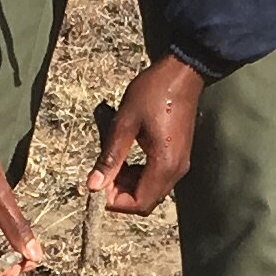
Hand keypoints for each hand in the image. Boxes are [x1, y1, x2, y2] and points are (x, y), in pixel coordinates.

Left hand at [88, 54, 203, 216]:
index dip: (115, 202)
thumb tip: (93, 185)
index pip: (139, 202)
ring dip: (128, 185)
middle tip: (101, 176)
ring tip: (111, 165)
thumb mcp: (125, 123)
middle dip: (120, 195)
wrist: (183, 73)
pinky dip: (139, 176)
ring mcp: (180, 164)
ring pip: (151, 191)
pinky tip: (125, 158)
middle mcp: (176, 170)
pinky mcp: (178, 156)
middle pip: (146, 202)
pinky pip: (157, 178)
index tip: (97, 187)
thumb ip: (110, 157)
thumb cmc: (153, 93)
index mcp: (164, 164)